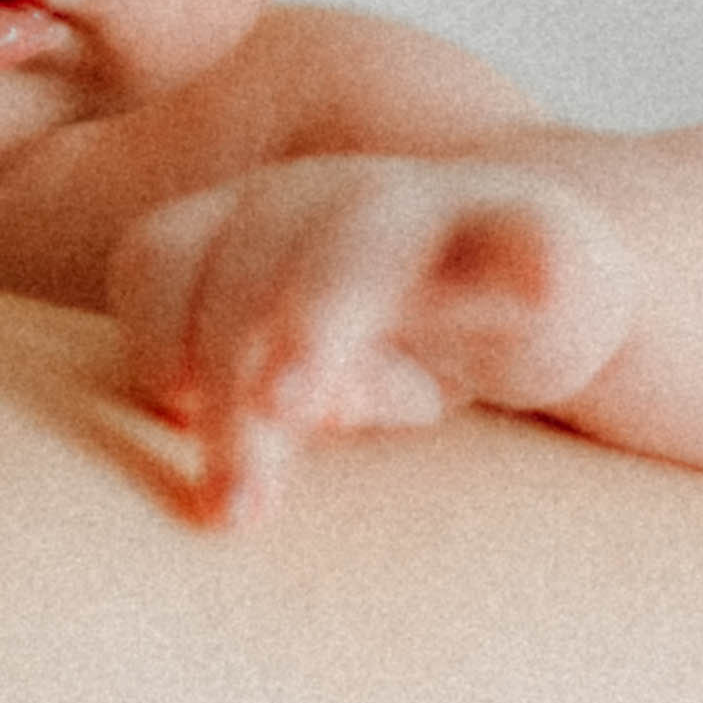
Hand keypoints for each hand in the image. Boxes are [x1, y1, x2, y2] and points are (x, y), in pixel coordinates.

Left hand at [106, 156, 639, 527]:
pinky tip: (531, 288)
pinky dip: (527, 262)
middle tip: (231, 501)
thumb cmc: (390, 346)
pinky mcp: (534, 235)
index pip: (164, 256)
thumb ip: (259, 408)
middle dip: (226, 379)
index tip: (170, 418)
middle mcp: (326, 201)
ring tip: (291, 403)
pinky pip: (528, 239)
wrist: (548, 287)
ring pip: (355, 247)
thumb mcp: (306, 385)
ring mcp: (430, 210)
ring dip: (316, 322)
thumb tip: (248, 433)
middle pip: (248, 264)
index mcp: (249, 225)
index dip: (154, 335)